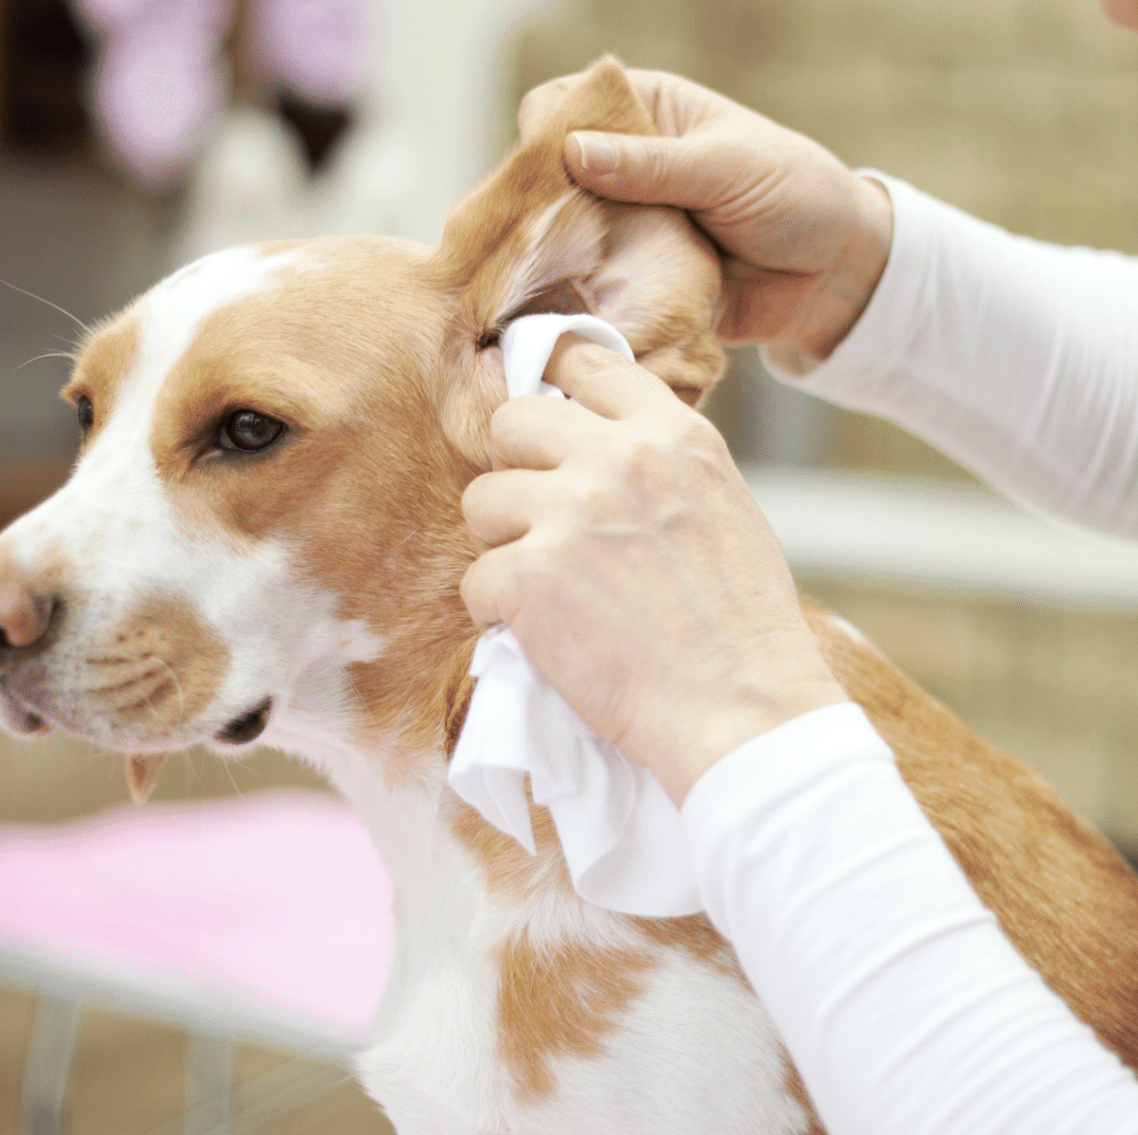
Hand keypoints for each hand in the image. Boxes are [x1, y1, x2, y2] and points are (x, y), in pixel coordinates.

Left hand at [459, 336, 847, 803]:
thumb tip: (594, 445)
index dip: (554, 388)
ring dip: (502, 545)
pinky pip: (476, 579)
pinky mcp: (528, 575)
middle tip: (537, 521)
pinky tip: (543, 633)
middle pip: (512, 421)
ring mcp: (568, 514)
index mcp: (672, 436)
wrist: (741, 708)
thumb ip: (658, 466)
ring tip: (547, 587)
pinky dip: (497, 613)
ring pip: (481, 500)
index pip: (588, 364)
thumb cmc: (740, 626)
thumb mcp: (721, 506)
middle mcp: (617, 460)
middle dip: (514, 470)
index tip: (546, 422)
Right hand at [518, 67, 892, 362]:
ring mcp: (620, 227)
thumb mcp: (727, 167)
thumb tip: (572, 151)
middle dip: (534, 208)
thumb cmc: (796, 197)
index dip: (544, 131)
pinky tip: (564, 313)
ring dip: (551, 260)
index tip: (543, 170)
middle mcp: (621, 168)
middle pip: (545, 178)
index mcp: (645, 114)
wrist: (834, 279)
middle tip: (538, 239)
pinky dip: (574, 302)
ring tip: (544, 282)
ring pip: (557, 238)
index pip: (564, 104)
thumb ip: (652, 164)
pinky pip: (584, 289)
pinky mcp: (626, 281)